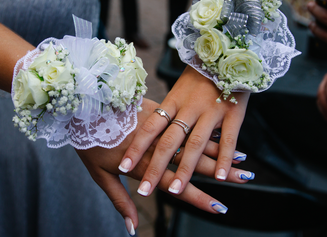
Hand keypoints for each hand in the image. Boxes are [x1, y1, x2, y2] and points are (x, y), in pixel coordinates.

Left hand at [77, 98, 252, 234]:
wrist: (83, 103)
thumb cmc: (89, 142)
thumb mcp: (100, 175)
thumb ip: (119, 201)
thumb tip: (133, 230)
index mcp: (144, 163)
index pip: (176, 184)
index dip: (198, 197)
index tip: (219, 208)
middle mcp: (158, 144)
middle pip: (193, 162)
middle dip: (221, 174)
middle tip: (242, 184)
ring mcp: (163, 124)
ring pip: (197, 142)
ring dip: (220, 154)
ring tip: (242, 165)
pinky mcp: (162, 108)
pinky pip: (188, 122)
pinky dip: (207, 132)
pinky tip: (224, 137)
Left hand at [118, 66, 249, 196]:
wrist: (228, 52)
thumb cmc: (200, 76)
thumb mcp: (178, 90)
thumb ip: (167, 112)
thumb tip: (148, 133)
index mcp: (172, 101)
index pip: (150, 128)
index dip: (137, 148)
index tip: (123, 167)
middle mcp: (189, 107)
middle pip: (169, 142)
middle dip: (156, 168)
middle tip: (144, 191)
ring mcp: (211, 111)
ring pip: (196, 144)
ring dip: (187, 169)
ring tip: (177, 191)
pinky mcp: (233, 113)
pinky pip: (229, 139)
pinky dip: (225, 159)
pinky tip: (221, 178)